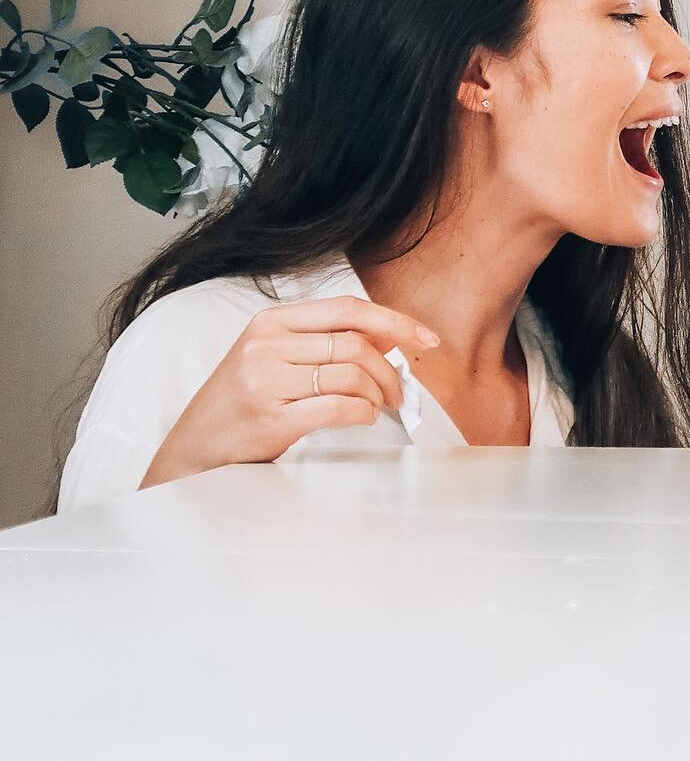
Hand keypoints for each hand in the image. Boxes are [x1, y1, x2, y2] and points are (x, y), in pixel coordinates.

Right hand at [142, 296, 441, 487]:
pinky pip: (339, 407)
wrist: (192, 451)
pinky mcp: (270, 418)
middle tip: (400, 393)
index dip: (395, 321)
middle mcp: (266, 344)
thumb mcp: (273, 358)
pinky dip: (363, 412)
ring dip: (378, 394)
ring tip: (378, 407)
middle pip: (354, 344)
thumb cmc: (241, 403)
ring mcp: (265, 380)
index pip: (347, 309)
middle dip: (390, 369)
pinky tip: (363, 418)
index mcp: (271, 321)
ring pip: (351, 374)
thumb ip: (323, 342)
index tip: (426, 337)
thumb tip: (390, 335)